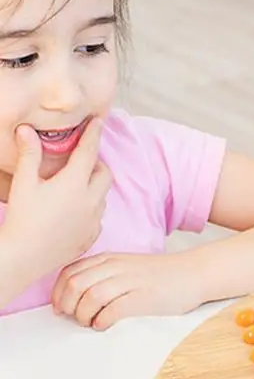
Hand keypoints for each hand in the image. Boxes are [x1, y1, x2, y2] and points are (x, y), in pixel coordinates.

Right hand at [2, 119, 110, 280]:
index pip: (89, 152)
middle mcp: (91, 200)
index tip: (98, 122)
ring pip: (103, 196)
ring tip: (74, 185)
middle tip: (81, 160)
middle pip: (105, 173)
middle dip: (97, 163)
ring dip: (94, 186)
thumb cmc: (23, 218)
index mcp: (74, 183)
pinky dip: (91, 208)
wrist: (26, 256)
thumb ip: (29, 155)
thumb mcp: (24, 183)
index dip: (94, 134)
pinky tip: (74, 210)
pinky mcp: (93, 235)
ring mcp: (94, 219)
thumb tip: (27, 129)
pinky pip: (98, 217)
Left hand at [51, 252, 198, 329]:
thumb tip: (78, 294)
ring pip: (90, 297)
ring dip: (83, 315)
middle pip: (76, 285)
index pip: (70, 272)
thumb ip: (105, 274)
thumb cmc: (162, 275)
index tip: (60, 307)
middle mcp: (116, 267)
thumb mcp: (128, 266)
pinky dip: (102, 320)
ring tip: (89, 322)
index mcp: (110, 259)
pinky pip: (113, 310)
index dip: (58, 292)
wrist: (195, 273)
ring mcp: (131, 282)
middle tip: (73, 318)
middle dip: (67, 305)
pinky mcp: (144, 298)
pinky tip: (104, 325)